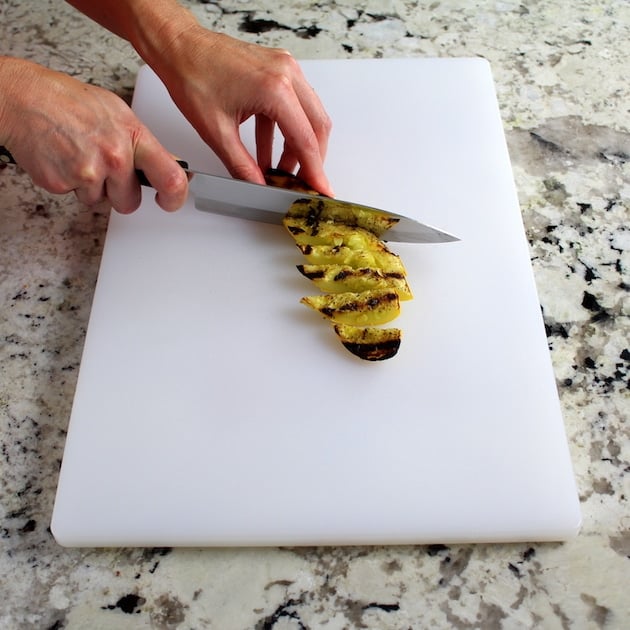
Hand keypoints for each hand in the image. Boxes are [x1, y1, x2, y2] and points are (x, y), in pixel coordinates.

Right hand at [0, 57, 187, 212]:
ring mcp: (88, 172)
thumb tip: (173, 165)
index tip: (171, 202)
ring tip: (80, 157)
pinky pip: (76, 197)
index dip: (175, 196)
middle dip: (120, 193)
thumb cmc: (69, 102)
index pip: (170, 177)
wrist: (23, 98)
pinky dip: (70, 184)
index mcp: (133, 136)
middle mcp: (114, 156)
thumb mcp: (118, 114)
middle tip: (106, 171)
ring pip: (101, 202)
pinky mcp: (62, 183)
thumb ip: (145, 144)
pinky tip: (65, 160)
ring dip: (92, 188)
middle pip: (130, 202)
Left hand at [153, 29, 333, 195]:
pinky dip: (284, 131)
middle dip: (312, 159)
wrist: (179, 47)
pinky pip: (292, 105)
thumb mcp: (216, 132)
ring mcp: (284, 68)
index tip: (320, 189)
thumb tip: (258, 185)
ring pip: (308, 116)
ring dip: (297, 146)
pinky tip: (268, 153)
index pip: (305, 139)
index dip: (314, 170)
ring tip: (280, 171)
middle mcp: (286, 74)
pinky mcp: (277, 70)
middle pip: (316, 126)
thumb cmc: (192, 75)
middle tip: (303, 183)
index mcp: (274, 89)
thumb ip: (241, 165)